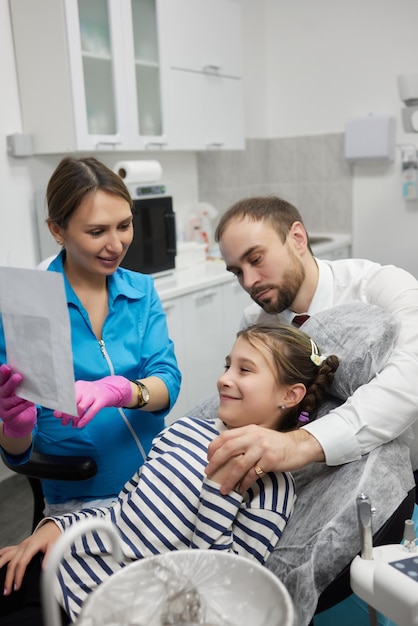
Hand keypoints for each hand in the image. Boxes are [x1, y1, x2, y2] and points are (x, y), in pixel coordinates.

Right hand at [0, 364, 35, 437]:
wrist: (22, 421)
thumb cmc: (22, 401)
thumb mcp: (22, 390)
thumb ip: (23, 383)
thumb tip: (32, 370)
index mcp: (2, 389)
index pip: (1, 380)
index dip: (2, 374)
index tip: (6, 367)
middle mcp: (1, 397)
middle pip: (4, 389)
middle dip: (11, 383)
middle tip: (18, 376)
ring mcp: (3, 407)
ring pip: (9, 401)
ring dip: (17, 396)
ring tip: (24, 392)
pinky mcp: (8, 416)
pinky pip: (15, 411)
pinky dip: (22, 406)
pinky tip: (29, 402)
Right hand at [0, 521, 61, 594]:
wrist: (52, 527)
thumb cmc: (52, 537)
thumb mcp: (54, 546)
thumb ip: (49, 557)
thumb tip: (45, 568)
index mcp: (31, 546)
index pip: (21, 564)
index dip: (18, 576)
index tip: (17, 586)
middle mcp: (23, 546)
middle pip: (11, 563)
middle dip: (8, 578)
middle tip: (7, 590)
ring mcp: (19, 546)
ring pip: (5, 556)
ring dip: (0, 568)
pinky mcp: (18, 546)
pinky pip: (6, 551)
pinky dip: (0, 556)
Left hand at [53, 375, 132, 427]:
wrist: (112, 389)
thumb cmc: (93, 394)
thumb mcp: (82, 393)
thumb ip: (70, 401)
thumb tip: (57, 414)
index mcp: (78, 385)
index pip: (66, 396)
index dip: (60, 406)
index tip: (57, 415)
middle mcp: (85, 387)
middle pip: (71, 402)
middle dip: (66, 414)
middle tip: (65, 423)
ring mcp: (94, 393)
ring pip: (80, 407)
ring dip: (75, 419)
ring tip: (74, 425)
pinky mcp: (102, 399)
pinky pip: (92, 411)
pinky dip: (85, 419)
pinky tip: (81, 425)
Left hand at [205, 424, 324, 494]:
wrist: (298, 446)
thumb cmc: (275, 444)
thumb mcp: (258, 436)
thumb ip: (243, 440)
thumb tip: (223, 451)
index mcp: (248, 430)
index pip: (225, 436)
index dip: (213, 448)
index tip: (207, 459)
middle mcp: (254, 436)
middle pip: (228, 448)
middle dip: (215, 462)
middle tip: (208, 474)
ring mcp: (262, 448)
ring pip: (239, 464)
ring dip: (229, 479)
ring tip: (223, 489)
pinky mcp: (270, 460)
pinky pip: (253, 474)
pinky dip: (244, 483)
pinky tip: (240, 490)